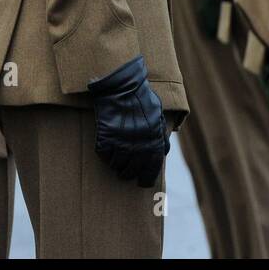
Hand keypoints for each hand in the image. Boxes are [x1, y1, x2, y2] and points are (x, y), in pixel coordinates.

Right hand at [87, 55, 168, 187]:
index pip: (151, 168)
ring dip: (117, 167)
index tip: (142, 183)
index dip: (146, 179)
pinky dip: (106, 157)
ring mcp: (121, 142)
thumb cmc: (142, 100)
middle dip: (129, 174)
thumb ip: (160, 136)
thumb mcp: (158, 116)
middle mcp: (138, 145)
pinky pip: (105, 156)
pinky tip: (108, 152)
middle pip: (132, 171)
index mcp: (153, 140)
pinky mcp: (105, 138)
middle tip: (125, 173)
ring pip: (117, 166)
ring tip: (116, 164)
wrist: (121, 86)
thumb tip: (164, 153)